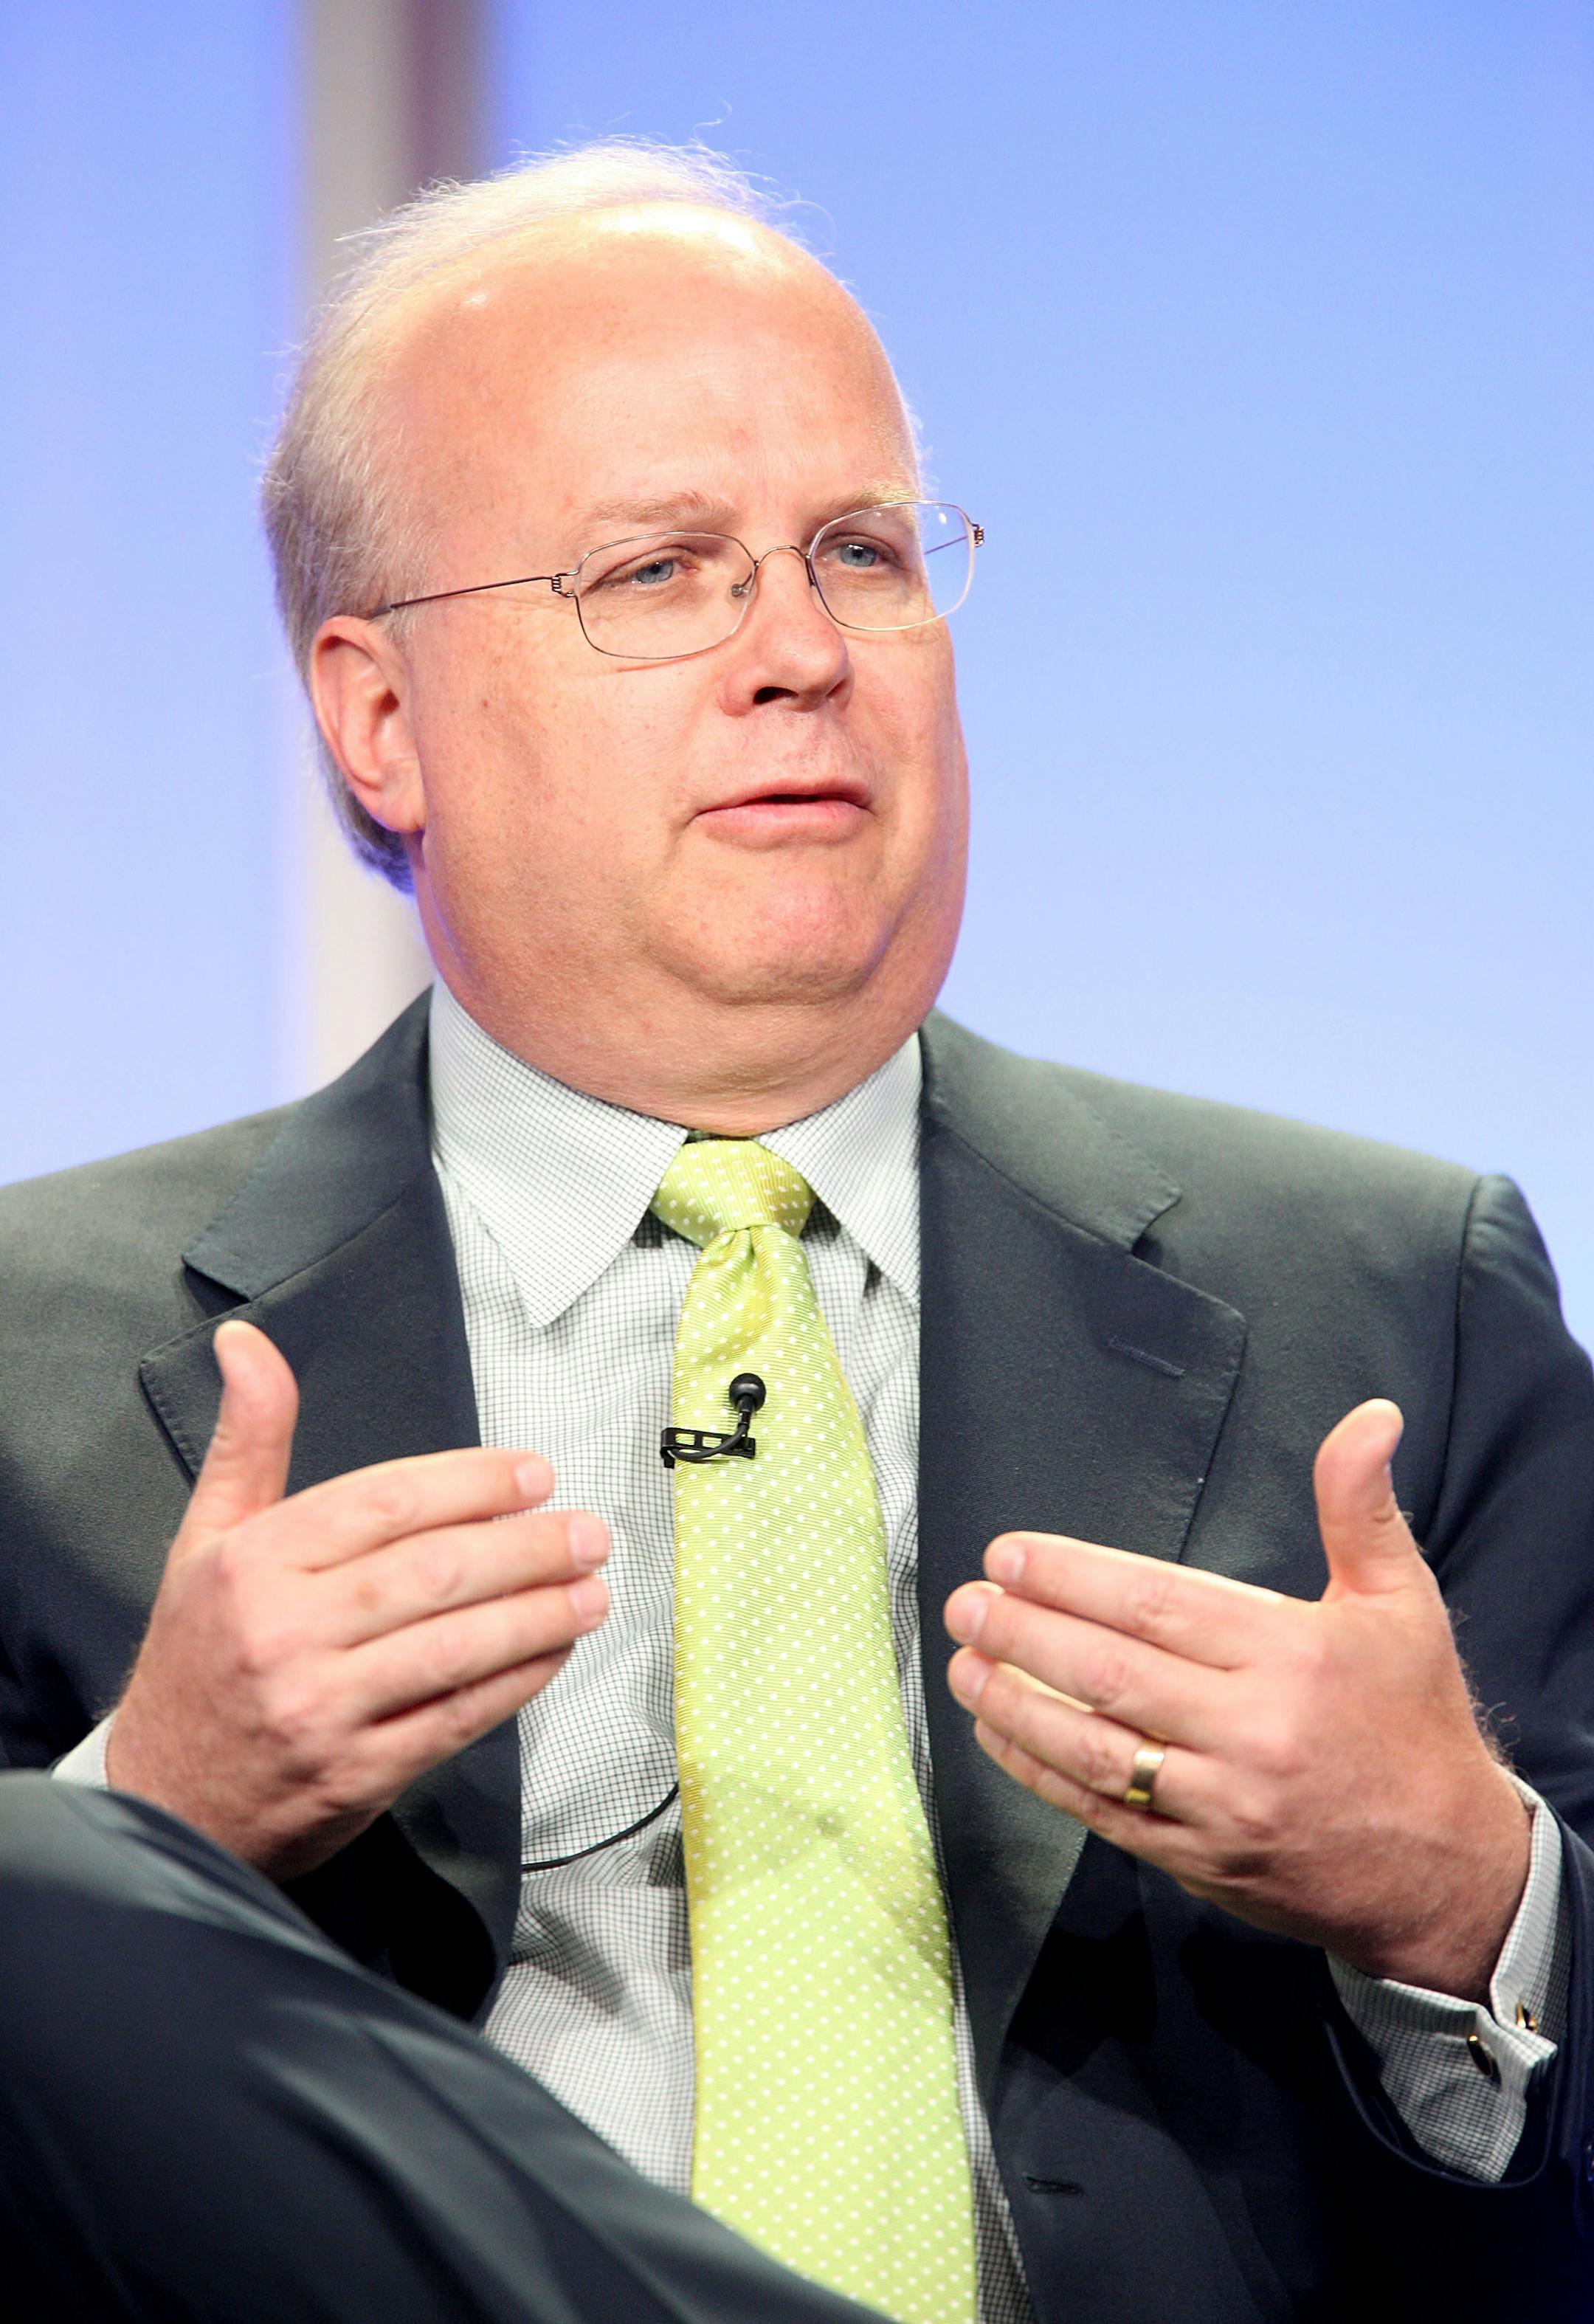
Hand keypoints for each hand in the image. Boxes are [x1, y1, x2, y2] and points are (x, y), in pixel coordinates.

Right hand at [108, 1320, 609, 1879]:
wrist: (160, 1799)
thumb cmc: (197, 1659)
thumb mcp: (205, 1538)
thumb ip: (249, 1440)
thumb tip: (247, 1347)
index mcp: (253, 1563)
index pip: (385, 1503)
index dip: (472, 1483)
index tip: (533, 1476)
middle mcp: (285, 1632)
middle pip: (432, 1572)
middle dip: (525, 1548)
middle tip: (584, 1532)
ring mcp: (321, 1708)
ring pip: (453, 1646)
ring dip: (538, 1615)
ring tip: (590, 1590)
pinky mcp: (355, 1774)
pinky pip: (454, 1717)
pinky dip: (515, 1682)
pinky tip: (551, 1652)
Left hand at [944, 1400, 1530, 2000]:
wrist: (1451, 1870)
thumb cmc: (1415, 1721)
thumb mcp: (1402, 1603)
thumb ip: (1360, 1506)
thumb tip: (1369, 1417)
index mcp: (1292, 1656)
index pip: (1155, 1604)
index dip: (1071, 1577)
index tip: (1010, 1555)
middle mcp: (1252, 1730)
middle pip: (1109, 1672)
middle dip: (1023, 1633)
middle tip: (967, 1603)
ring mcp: (1222, 1804)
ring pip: (1093, 1748)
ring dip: (1014, 1704)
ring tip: (963, 1664)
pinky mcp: (1202, 1861)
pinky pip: (1103, 1812)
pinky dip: (1041, 1773)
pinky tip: (1001, 1734)